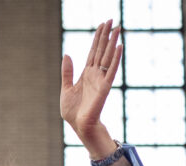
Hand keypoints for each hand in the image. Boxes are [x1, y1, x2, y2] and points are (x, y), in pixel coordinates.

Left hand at [60, 20, 121, 158]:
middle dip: (106, 35)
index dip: (97, 38)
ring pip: (108, 57)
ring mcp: (101, 79)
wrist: (78, 125)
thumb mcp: (66, 88)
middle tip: (112, 20)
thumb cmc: (73, 111)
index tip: (102, 24)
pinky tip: (119, 46)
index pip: (93, 52)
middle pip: (102, 50)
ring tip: (118, 28)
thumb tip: (67, 54)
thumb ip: (67, 72)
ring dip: (113, 42)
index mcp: (86, 74)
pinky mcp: (105, 87)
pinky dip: (116, 58)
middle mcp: (95, 74)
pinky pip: (112, 70)